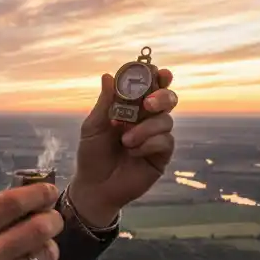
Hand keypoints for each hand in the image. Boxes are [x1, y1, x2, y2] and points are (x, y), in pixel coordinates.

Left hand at [69, 68, 177, 222]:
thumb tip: (108, 75)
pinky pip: (165, 142)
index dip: (157, 77)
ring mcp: (156, 137)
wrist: (94, 186)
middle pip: (167, 99)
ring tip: (125, 141)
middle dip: (162, 97)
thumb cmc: (92, 154)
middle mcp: (147, 119)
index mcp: (131, 108)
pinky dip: (148, 144)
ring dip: (145, 128)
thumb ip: (105, 102)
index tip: (160, 72)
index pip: (149, 87)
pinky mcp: (161, 156)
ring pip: (166, 120)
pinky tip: (133, 152)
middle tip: (147, 104)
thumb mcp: (94, 126)